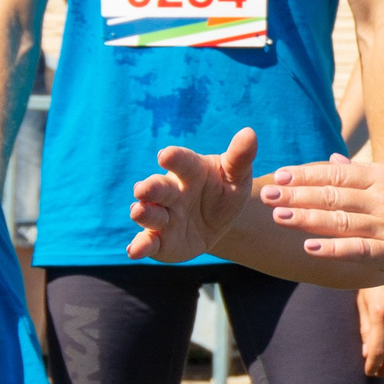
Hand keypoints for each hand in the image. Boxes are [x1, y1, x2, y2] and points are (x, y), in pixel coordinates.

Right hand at [128, 128, 258, 262]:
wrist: (219, 222)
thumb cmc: (225, 191)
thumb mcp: (237, 176)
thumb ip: (240, 157)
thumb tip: (249, 133)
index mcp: (189, 171)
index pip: (181, 162)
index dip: (174, 158)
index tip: (166, 155)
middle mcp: (171, 192)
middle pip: (158, 187)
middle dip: (149, 188)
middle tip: (142, 189)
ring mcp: (163, 215)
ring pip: (149, 213)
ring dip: (143, 213)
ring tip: (138, 211)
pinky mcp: (159, 240)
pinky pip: (148, 242)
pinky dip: (140, 246)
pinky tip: (134, 251)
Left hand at [264, 158, 383, 278]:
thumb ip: (367, 173)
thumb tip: (334, 162)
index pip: (338, 172)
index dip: (306, 173)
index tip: (281, 173)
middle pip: (332, 194)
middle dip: (296, 193)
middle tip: (267, 192)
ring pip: (340, 220)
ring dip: (306, 217)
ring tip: (279, 215)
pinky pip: (358, 250)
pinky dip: (333, 248)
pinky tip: (310, 247)